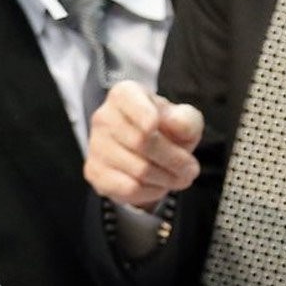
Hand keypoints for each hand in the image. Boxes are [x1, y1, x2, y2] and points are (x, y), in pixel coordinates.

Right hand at [85, 80, 202, 210]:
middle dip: (174, 160)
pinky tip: (159, 186)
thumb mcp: (184, 119)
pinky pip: (128, 188)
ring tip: (179, 178)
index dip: (147, 117)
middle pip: (141, 142)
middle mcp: (104, 117)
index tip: (157, 128)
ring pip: (138, 170)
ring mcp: (96, 146)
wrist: (148, 152)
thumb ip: (185, 119)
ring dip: (166, 179)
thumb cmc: (166, 129)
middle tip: (191, 169)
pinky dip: (150, 191)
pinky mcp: (95, 172)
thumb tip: (175, 123)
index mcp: (124, 94)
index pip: (130, 102)